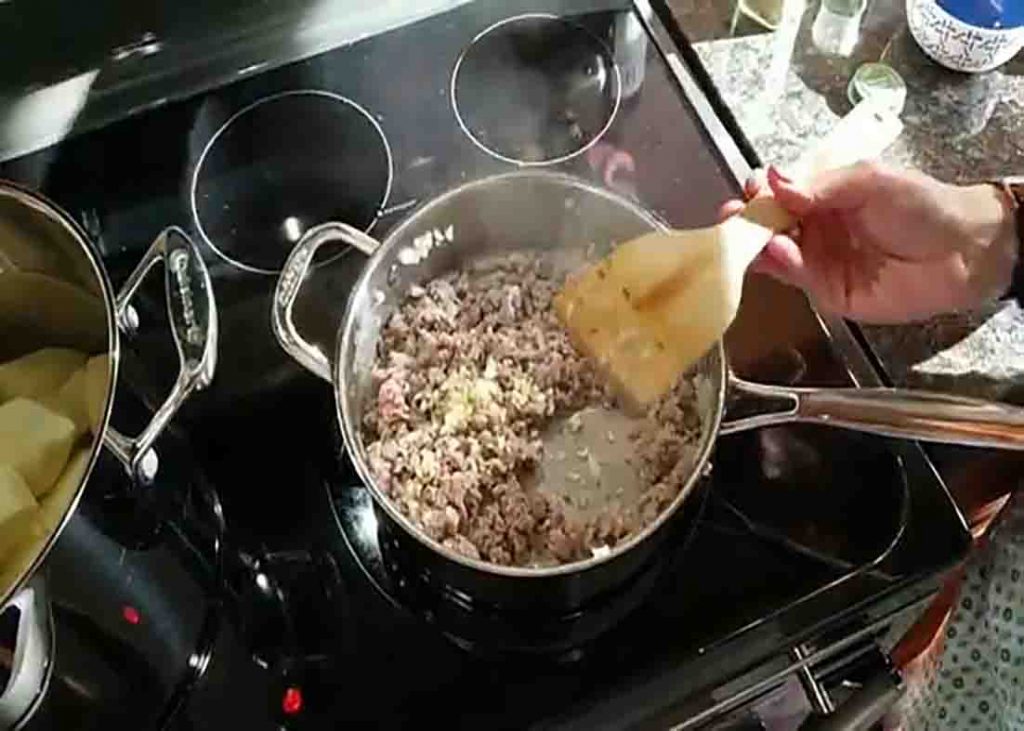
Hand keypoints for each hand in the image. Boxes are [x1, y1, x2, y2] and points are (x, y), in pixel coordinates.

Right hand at [720, 163, 1018, 323]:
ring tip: (750, 234)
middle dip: (746, 220)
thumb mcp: (869, 181)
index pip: (779, 193)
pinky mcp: (826, 292)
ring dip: (757, 244)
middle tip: (731, 216)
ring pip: (774, 253)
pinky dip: (782, 264)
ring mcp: (818, 261)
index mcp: (823, 196)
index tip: (748, 188)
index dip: (760, 190)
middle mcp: (814, 228)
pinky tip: (777, 250)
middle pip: (767, 225)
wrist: (963, 252)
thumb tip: (772, 180)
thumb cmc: (921, 206)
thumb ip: (820, 185)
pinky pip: (796, 277)